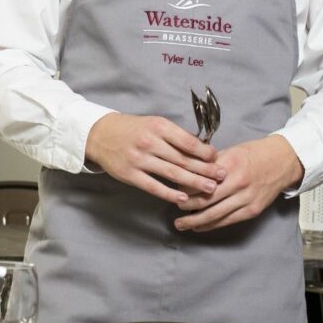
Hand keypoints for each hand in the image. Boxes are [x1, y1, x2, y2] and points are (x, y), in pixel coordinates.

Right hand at [85, 112, 224, 204]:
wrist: (100, 134)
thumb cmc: (132, 129)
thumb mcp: (154, 123)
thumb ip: (175, 135)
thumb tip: (201, 148)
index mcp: (158, 127)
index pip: (188, 142)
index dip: (205, 152)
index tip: (217, 159)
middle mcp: (149, 142)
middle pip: (183, 159)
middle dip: (205, 170)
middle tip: (221, 177)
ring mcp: (139, 159)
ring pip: (172, 173)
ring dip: (193, 183)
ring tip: (209, 189)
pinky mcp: (130, 174)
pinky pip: (154, 186)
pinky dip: (170, 193)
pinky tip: (183, 198)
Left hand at [174, 135, 304, 232]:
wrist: (283, 161)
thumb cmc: (254, 154)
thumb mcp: (231, 151)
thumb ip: (211, 163)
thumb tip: (187, 172)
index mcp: (230, 165)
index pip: (201, 180)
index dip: (184, 187)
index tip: (173, 190)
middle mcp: (238, 183)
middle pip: (205, 199)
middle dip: (186, 206)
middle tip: (174, 207)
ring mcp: (246, 199)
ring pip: (215, 215)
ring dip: (195, 221)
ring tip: (180, 224)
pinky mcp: (252, 210)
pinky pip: (227, 221)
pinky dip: (211, 225)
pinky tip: (199, 227)